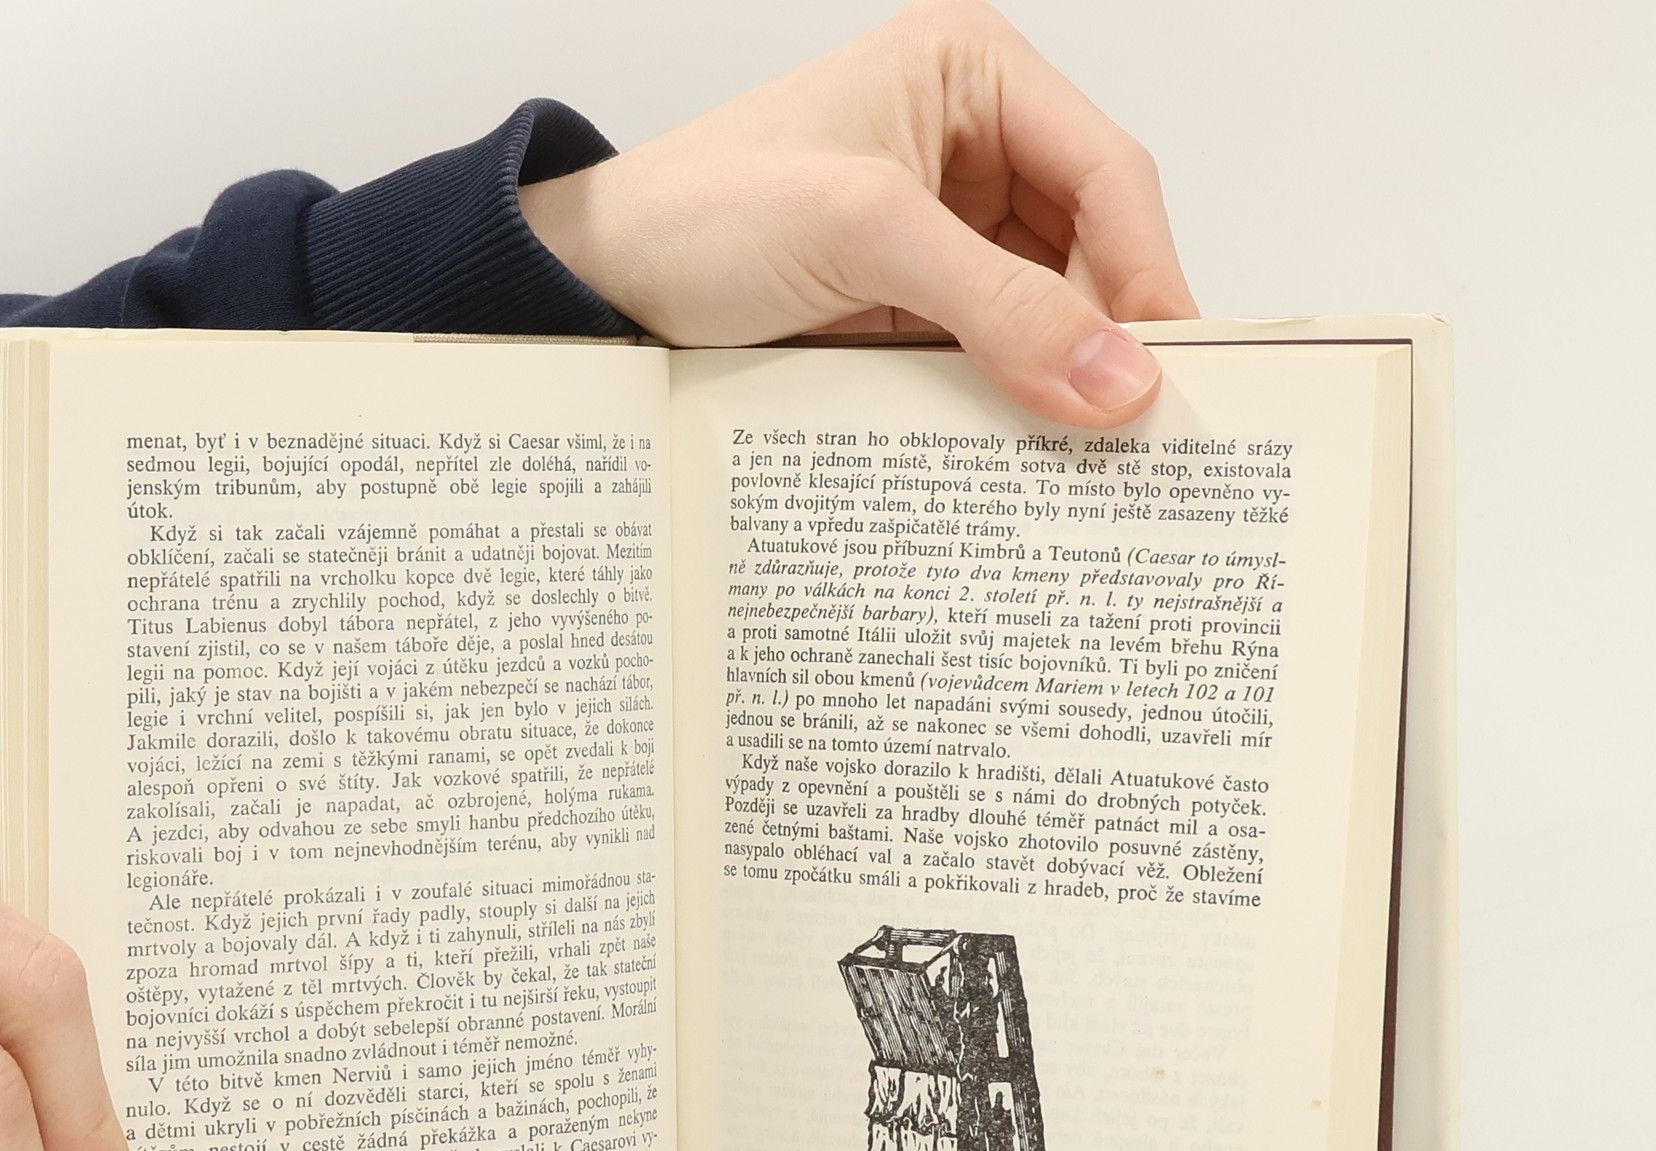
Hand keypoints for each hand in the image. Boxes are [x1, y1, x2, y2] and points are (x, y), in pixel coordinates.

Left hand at [522, 0, 1195, 425]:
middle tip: (1141, 431)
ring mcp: (944, 230)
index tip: (1171, 371)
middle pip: (1091, 247)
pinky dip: (1014, 400)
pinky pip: (994, 353)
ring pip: (1049, 310)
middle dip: (1113, 333)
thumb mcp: (863, 236)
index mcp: (972, 74)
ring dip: (1065, 377)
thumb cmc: (701, 215)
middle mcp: (972, 144)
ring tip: (1093, 454)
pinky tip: (1028, 449)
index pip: (1106, 173)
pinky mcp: (915, 303)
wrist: (602, 288)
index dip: (1149, 272)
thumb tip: (1120, 379)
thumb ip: (999, 305)